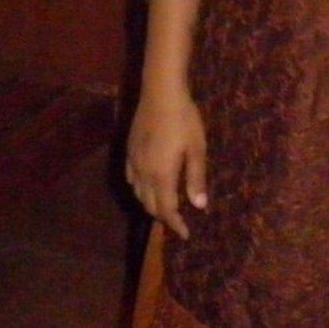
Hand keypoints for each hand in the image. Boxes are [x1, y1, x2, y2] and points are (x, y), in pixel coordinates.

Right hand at [126, 90, 207, 239]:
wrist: (160, 93)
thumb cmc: (184, 119)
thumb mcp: (196, 148)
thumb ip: (196, 177)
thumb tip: (199, 205)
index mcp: (161, 175)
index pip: (166, 209)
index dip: (175, 224)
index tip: (185, 234)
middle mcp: (143, 173)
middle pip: (150, 205)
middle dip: (164, 216)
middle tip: (178, 221)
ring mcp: (133, 161)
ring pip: (138, 194)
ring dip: (150, 204)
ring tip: (164, 205)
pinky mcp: (129, 150)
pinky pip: (131, 179)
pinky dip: (140, 189)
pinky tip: (147, 185)